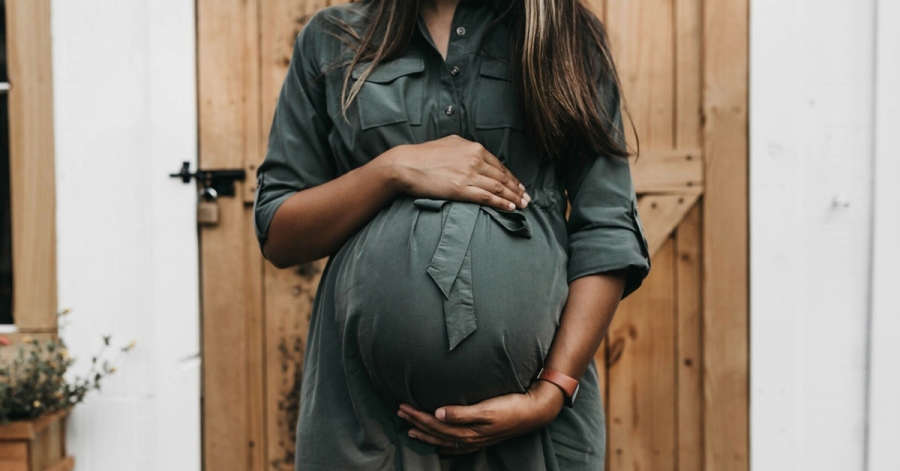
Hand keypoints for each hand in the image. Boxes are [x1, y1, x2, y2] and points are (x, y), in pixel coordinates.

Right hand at [383, 135, 530, 210]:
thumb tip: (474, 152)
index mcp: (473, 148)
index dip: (511, 177)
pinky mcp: (461, 188)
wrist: (406, 164)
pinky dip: (501, 203)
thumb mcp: (449, 144)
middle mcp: (474, 159)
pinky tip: (510, 208)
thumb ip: (465, 148)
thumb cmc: (424, 155)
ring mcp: (468, 174)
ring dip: (513, 197)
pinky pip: (487, 197)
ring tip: (522, 205)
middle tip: (527, 198)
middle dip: (517, 189)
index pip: (499, 165)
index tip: (519, 186)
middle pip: (502, 177)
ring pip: (498, 187)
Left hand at [396, 380, 565, 454]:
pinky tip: (438, 446)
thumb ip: (461, 412)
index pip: (434, 424)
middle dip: (416, 423)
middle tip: (400, 412)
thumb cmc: (510, 406)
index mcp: (467, 430)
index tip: (402, 406)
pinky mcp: (482, 438)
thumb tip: (438, 413)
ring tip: (410, 429)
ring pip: (443, 440)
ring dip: (425, 433)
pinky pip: (456, 446)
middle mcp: (469, 438)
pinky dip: (443, 445)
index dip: (417, 416)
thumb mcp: (486, 408)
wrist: (533, 412)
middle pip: (435, 432)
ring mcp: (476, 440)